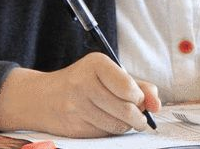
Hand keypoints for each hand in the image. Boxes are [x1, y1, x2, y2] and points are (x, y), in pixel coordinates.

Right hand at [0, 52, 160, 137]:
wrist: (43, 97)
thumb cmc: (84, 82)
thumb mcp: (109, 74)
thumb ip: (139, 86)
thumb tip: (156, 105)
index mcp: (96, 64)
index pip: (129, 87)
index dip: (140, 98)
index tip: (140, 99)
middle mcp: (84, 83)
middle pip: (126, 110)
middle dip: (138, 117)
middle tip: (140, 117)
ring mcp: (76, 106)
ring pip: (117, 125)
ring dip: (126, 125)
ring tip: (122, 118)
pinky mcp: (73, 127)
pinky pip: (104, 134)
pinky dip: (110, 131)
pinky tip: (105, 122)